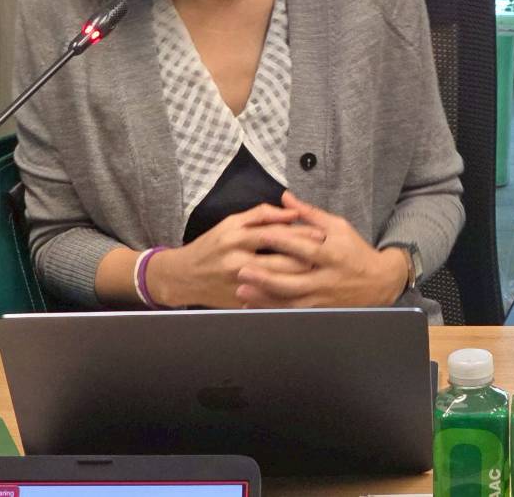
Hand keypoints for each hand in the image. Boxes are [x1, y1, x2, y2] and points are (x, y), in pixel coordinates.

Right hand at [147, 202, 322, 308]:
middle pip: (283, 261)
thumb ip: (261, 214)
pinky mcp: (240, 302)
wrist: (183, 277)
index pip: (277, 233)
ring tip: (322, 271)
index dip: (302, 233)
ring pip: (280, 282)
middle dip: (309, 258)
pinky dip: (288, 294)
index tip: (323, 233)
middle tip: (330, 254)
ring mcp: (239, 284)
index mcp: (237, 237)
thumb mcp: (231, 222)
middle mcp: (237, 261)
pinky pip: (270, 299)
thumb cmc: (211, 245)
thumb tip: (290, 210)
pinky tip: (304, 289)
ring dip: (303, 277)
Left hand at [234, 190, 408, 308]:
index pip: (305, 248)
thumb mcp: (339, 227)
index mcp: (333, 254)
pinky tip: (255, 307)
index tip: (260, 235)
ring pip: (290, 302)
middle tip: (241, 271)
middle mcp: (327, 279)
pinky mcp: (320, 312)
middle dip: (266, 277)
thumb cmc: (355, 251)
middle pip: (294, 280)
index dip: (283, 241)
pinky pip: (293, 314)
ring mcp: (323, 299)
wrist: (380, 282)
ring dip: (265, 298)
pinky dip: (273, 312)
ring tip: (242, 291)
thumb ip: (310, 214)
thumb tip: (285, 197)